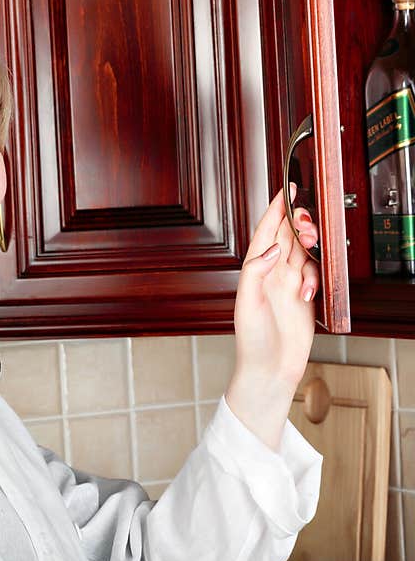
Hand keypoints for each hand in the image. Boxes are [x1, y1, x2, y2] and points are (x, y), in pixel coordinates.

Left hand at [225, 183, 318, 450]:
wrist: (269, 371)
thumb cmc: (251, 341)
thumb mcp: (247, 303)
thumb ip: (256, 272)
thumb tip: (273, 248)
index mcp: (254, 272)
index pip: (265, 233)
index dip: (275, 210)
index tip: (287, 189)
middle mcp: (270, 276)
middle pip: (287, 237)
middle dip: (299, 224)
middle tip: (307, 225)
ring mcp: (288, 286)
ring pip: (303, 253)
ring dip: (309, 247)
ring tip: (310, 249)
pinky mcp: (303, 299)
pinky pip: (314, 276)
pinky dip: (315, 279)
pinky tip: (308, 293)